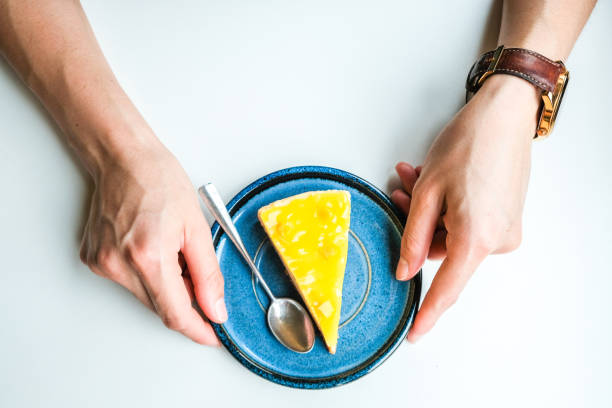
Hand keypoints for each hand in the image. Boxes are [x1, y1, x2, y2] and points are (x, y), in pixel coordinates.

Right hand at [79, 140, 225, 344]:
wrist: (123, 158)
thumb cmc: (159, 181)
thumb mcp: (197, 227)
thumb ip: (208, 274)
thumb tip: (215, 309)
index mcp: (148, 256)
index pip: (175, 314)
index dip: (197, 329)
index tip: (212, 335)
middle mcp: (119, 264)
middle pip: (160, 306)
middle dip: (185, 300)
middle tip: (196, 273)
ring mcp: (102, 263)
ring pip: (144, 296)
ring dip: (166, 285)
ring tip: (170, 248)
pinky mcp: (93, 259)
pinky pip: (128, 281)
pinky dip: (147, 274)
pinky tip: (151, 246)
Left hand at [393, 75, 538, 342]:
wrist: (504, 114)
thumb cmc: (467, 145)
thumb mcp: (428, 191)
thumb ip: (412, 236)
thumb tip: (405, 270)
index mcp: (476, 239)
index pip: (447, 288)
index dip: (428, 313)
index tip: (414, 333)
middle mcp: (497, 240)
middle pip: (442, 252)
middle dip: (416, 225)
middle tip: (400, 193)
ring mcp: (505, 229)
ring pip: (452, 235)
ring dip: (428, 211)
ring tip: (414, 177)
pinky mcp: (507, 217)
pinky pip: (467, 224)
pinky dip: (446, 208)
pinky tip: (433, 180)